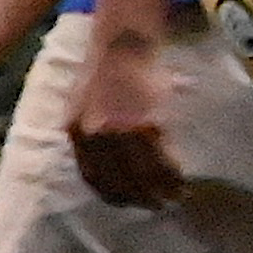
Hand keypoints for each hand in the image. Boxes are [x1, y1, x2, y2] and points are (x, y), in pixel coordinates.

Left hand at [68, 34, 189, 207]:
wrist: (121, 46)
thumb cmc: (101, 71)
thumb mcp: (79, 104)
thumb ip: (85, 132)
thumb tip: (97, 159)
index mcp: (74, 131)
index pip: (90, 174)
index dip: (108, 193)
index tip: (122, 202)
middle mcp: (94, 136)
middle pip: (116, 180)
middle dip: (136, 198)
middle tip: (151, 206)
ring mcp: (120, 132)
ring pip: (142, 174)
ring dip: (158, 191)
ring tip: (170, 197)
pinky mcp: (145, 125)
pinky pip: (160, 159)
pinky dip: (170, 173)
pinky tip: (179, 179)